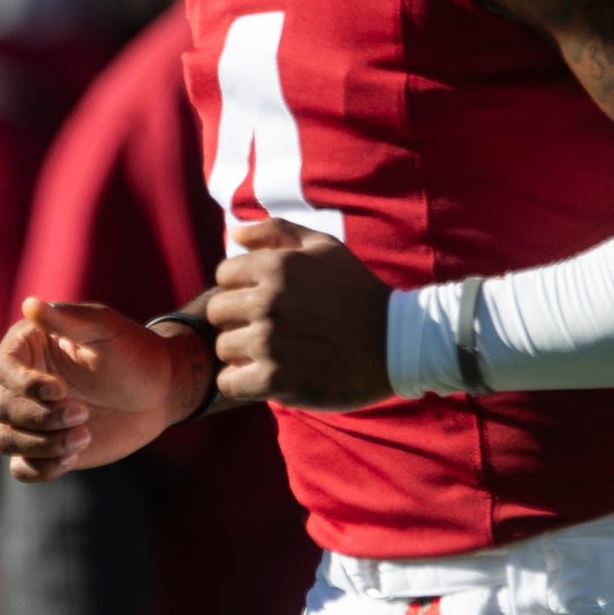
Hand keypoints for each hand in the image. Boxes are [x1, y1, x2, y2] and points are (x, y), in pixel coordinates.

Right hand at [0, 298, 206, 481]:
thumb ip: (69, 320)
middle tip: (82, 413)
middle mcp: (22, 384)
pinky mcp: (44, 447)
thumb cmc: (135, 352)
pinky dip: (39, 469)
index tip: (59, 390)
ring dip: (41, 445)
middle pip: (2, 408)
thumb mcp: (107, 329)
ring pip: (7, 440)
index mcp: (29, 349)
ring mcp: (31, 418)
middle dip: (40, 417)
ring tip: (83, 436)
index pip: (3, 369)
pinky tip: (71, 458)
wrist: (160, 390)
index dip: (25, 384)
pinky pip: (22, 468)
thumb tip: (30, 304)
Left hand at [213, 218, 393, 410]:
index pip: (224, 274)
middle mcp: (269, 301)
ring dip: (243, 351)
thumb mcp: (325, 248)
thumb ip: (277, 232)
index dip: (243, 287)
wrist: (396, 343)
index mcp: (277, 266)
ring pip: (223, 347)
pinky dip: (243, 382)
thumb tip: (234, 232)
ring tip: (275, 351)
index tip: (269, 299)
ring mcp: (270, 342)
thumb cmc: (357, 292)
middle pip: (218, 311)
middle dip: (239, 318)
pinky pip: (230, 382)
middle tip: (270, 327)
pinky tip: (269, 375)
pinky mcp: (274, 379)